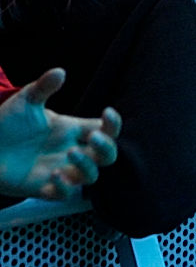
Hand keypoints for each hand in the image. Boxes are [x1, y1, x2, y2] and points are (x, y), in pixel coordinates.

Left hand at [0, 68, 121, 200]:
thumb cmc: (7, 123)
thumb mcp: (25, 100)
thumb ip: (43, 87)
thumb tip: (60, 71)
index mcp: (72, 130)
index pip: (106, 130)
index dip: (113, 124)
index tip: (107, 111)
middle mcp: (71, 151)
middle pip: (106, 155)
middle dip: (106, 147)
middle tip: (93, 138)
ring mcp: (60, 171)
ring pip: (90, 176)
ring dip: (87, 165)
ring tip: (71, 153)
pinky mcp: (43, 187)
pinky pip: (64, 194)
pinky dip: (64, 187)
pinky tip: (54, 174)